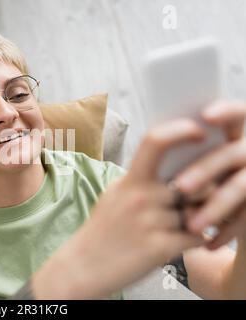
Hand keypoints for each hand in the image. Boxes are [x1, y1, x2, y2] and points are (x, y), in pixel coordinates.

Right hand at [37, 118, 205, 298]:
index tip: (200, 133)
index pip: (156, 141)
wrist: (82, 267)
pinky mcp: (160, 248)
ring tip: (180, 228)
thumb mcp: (114, 197)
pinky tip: (178, 243)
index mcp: (128, 181)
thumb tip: (175, 171)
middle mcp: (139, 197)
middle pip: (193, 183)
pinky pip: (196, 237)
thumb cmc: (101, 232)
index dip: (182, 130)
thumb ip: (141, 182)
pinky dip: (194, 241)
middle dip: (203, 193)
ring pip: (198, 212)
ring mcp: (150, 222)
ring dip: (197, 220)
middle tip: (196, 202)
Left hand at [175, 100, 245, 249]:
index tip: (206, 116)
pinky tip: (206, 245)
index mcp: (234, 135)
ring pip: (241, 188)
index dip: (227, 111)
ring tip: (191, 226)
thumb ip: (185, 152)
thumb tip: (154, 142)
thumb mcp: (196, 162)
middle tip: (181, 187)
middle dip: (206, 170)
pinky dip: (226, 233)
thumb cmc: (197, 179)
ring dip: (216, 208)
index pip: (238, 114)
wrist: (229, 210)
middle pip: (231, 154)